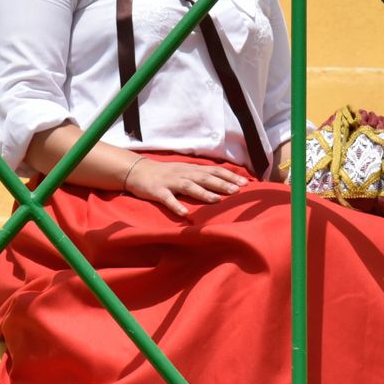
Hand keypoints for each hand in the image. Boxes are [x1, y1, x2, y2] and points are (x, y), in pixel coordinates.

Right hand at [124, 159, 249, 216]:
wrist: (137, 171)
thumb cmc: (165, 174)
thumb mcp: (185, 172)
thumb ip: (201, 176)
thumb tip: (223, 183)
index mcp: (191, 169)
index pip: (214, 171)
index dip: (229, 176)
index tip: (246, 183)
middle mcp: (183, 174)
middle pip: (205, 177)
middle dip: (222, 184)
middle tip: (237, 191)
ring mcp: (170, 182)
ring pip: (189, 186)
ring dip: (203, 193)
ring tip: (217, 200)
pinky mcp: (157, 191)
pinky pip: (168, 199)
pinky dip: (176, 206)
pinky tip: (185, 214)